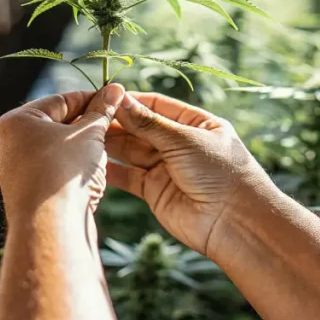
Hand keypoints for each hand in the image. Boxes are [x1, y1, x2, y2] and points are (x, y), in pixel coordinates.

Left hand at [0, 84, 125, 222]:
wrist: (50, 228)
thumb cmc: (66, 173)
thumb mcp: (90, 135)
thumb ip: (102, 111)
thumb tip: (115, 89)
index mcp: (16, 120)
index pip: (61, 100)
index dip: (92, 98)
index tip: (116, 98)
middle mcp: (8, 142)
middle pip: (56, 124)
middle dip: (86, 124)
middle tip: (115, 123)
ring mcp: (13, 168)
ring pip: (55, 148)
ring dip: (81, 147)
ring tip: (107, 149)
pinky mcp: (23, 191)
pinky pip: (51, 170)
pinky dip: (71, 167)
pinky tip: (91, 173)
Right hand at [104, 92, 269, 257]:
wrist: (235, 223)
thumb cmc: (220, 173)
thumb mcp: (184, 140)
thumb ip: (149, 123)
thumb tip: (121, 100)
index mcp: (195, 124)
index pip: (156, 105)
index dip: (131, 101)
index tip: (104, 96)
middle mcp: (180, 144)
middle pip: (141, 128)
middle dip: (116, 122)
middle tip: (88, 116)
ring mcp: (166, 168)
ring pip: (131, 151)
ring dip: (110, 144)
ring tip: (85, 136)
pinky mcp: (155, 192)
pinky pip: (129, 176)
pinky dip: (112, 169)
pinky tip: (92, 161)